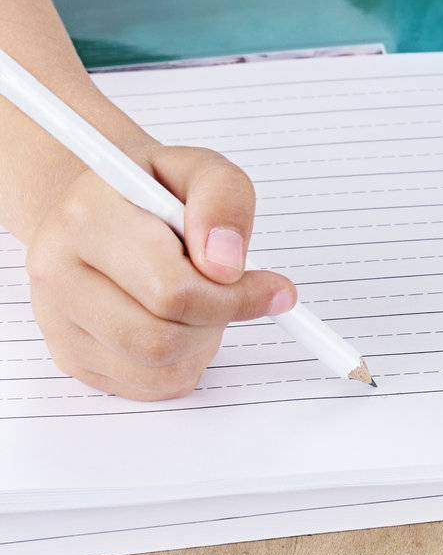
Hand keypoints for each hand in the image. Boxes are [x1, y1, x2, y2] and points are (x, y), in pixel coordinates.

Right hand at [25, 142, 297, 400]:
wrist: (97, 207)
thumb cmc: (150, 189)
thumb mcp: (199, 167)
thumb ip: (223, 198)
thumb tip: (226, 264)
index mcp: (87, 214)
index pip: (169, 287)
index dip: (233, 295)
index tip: (271, 287)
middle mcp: (57, 270)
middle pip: (159, 337)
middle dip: (218, 319)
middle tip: (239, 293)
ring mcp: (57, 320)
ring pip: (155, 368)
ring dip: (202, 342)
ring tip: (205, 300)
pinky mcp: (70, 356)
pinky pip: (146, 387)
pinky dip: (183, 362)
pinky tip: (183, 322)